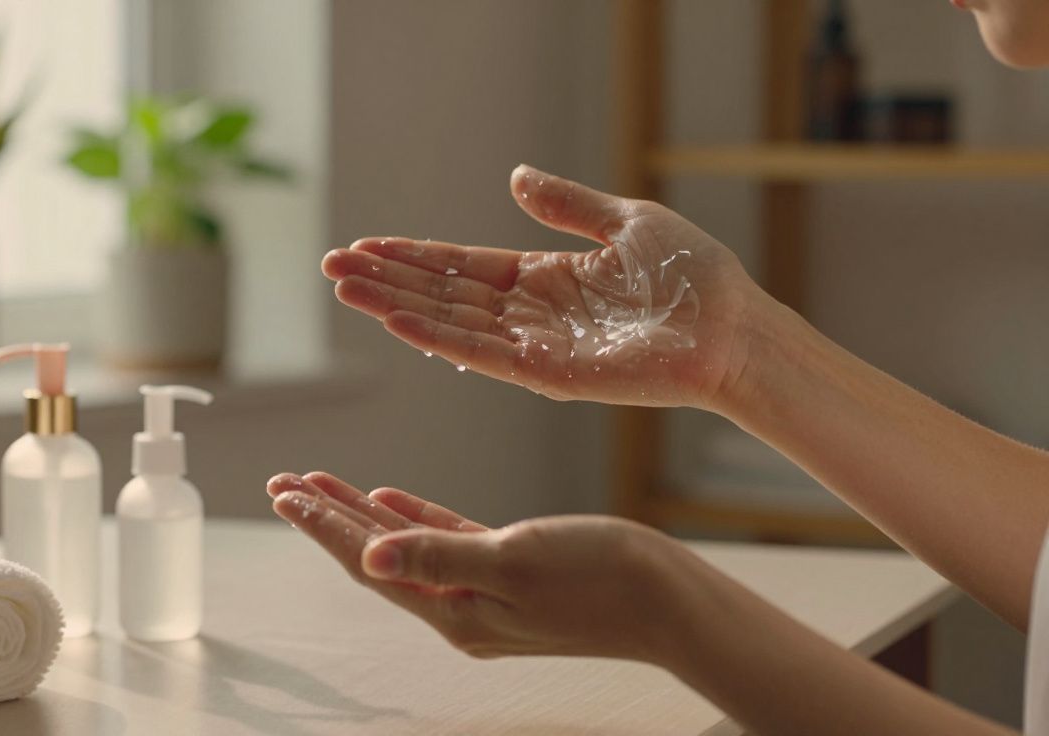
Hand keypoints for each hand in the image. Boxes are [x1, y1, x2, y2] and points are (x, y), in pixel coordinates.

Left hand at [266, 471, 690, 663]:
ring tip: (318, 485)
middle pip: (375, 555)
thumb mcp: (512, 562)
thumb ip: (438, 556)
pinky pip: (443, 539)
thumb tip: (370, 559)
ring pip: (404, 544)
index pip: (370, 562)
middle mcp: (460, 606)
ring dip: (360, 513)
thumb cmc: (602, 580)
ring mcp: (483, 590)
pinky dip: (413, 516)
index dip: (324, 526)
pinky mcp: (510, 569)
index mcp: (454, 610)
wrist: (671, 601)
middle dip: (327, 518)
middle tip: (283, 485)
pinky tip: (389, 495)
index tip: (285, 494)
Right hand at [322, 165, 769, 408]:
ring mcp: (534, 346)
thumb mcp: (623, 222)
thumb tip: (513, 178)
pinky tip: (396, 319)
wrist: (734, 326)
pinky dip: (436, 336)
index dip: (412, 257)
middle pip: (441, 295)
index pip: (460, 267)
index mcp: (542, 279)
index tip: (365, 246)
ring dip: (394, 306)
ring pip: (449, 323)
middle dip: (386, 281)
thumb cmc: (691, 277)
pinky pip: (482, 353)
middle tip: (332, 267)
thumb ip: (564, 205)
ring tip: (346, 287)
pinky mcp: (548, 373)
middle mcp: (528, 315)